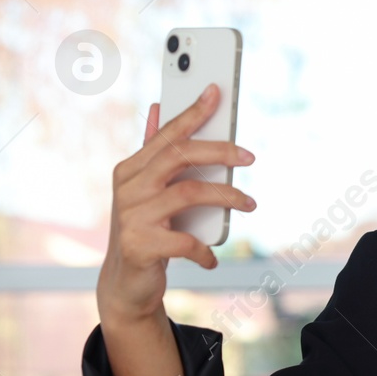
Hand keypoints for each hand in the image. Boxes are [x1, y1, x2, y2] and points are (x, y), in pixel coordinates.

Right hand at [96, 82, 256, 325]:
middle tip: (250, 157)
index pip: (166, 135)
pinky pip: (186, 241)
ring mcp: (131, 216)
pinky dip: (205, 250)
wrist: (126, 282)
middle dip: (219, 151)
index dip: (191, 113)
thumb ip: (154, 153)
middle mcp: (128, 188)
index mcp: (131, 170)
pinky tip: (212, 257)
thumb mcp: (147, 190)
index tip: (216, 93)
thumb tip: (158, 109)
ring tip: (249, 203)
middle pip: (178, 157)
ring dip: (226, 196)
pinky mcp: (141, 246)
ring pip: (188, 193)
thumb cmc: (145, 229)